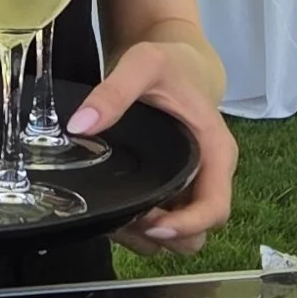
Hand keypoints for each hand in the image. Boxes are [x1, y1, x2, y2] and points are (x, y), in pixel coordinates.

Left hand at [69, 37, 235, 255]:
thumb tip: (80, 125)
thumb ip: (113, 92)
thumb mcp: (143, 64)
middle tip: (122, 216)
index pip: (216, 208)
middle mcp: (210, 176)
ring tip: (114, 214)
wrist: (175, 61)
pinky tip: (114, 209)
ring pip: (179, 235)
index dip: (187, 226)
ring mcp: (193, 185)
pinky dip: (140, 226)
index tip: (150, 225)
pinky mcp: (175, 187)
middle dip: (161, 234)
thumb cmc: (170, 63)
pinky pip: (163, 221)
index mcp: (216, 152)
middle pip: (199, 232)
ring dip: (147, 236)